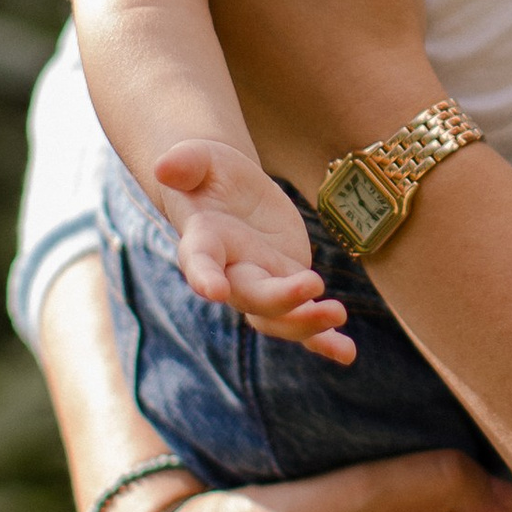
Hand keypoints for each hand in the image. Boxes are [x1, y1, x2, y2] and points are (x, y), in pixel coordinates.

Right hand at [148, 138, 351, 360]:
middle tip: (312, 284)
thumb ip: (185, 162)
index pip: (200, 262)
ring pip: (279, 318)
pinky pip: (303, 320)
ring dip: (307, 323)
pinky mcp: (287, 285)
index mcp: (204, 242)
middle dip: (281, 298)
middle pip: (252, 296)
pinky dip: (323, 340)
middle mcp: (230, 273)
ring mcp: (260, 283)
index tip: (212, 290)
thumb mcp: (199, 158)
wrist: (226, 190)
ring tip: (338, 314)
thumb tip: (164, 166)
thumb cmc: (208, 173)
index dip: (204, 277)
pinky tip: (347, 354)